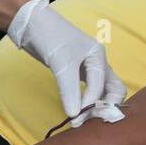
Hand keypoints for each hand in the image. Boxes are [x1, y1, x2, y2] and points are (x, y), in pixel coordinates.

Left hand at [7, 0, 125, 119]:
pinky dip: (86, 102)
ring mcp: (88, 69)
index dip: (92, 103)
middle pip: (113, 90)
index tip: (77, 117)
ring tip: (83, 120)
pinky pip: (89, 91)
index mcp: (98, 57)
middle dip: (105, 107)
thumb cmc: (50, 37)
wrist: (32, 24)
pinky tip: (77, 111)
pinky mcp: (76, 73)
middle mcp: (97, 63)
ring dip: (96, 106)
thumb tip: (74, 114)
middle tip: (88, 120)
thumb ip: (69, 89)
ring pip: (102, 92)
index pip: (102, 86)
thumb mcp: (61, 62)